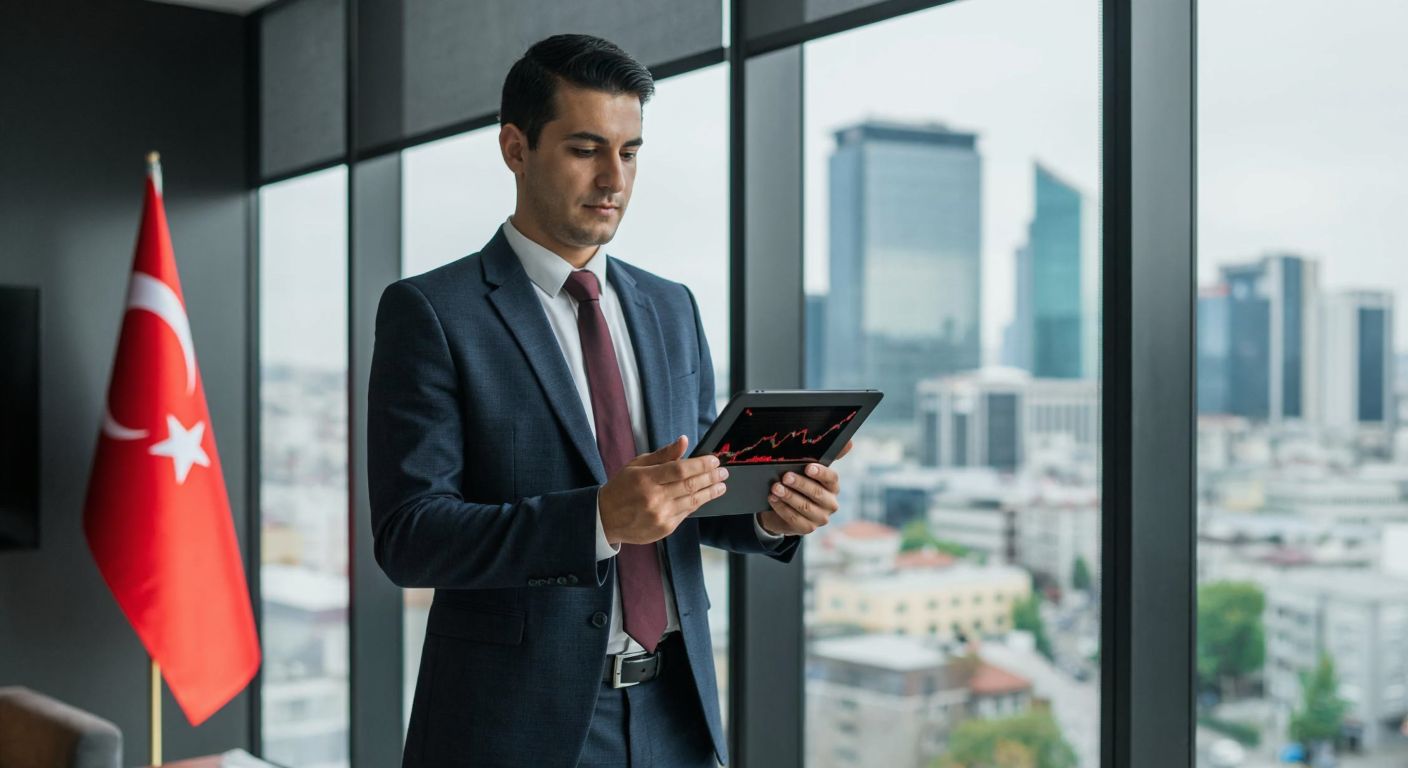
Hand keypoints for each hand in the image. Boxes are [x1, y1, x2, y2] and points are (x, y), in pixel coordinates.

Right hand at [599, 435, 728, 544]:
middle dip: (711, 477)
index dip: (701, 465)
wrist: (605, 518)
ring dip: (710, 492)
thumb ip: (663, 454)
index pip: (680, 469)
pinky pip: (686, 513)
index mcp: (645, 478)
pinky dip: (697, 504)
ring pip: (692, 501)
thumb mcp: (637, 465)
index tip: (714, 460)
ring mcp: (660, 515)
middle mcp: (653, 498)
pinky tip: (705, 496)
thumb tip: (684, 441)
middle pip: (690, 485)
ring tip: (721, 485)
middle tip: (723, 472)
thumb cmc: (622, 487)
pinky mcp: (664, 528)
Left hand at [756, 441, 849, 535]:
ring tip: (775, 488)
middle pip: (817, 493)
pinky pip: (795, 519)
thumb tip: (849, 442)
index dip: (820, 473)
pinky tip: (773, 499)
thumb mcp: (808, 471)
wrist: (785, 509)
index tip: (808, 467)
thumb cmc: (800, 484)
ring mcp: (820, 518)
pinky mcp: (808, 528)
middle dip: (800, 484)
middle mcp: (830, 503)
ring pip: (805, 507)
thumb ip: (825, 456)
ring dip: (789, 496)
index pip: (831, 478)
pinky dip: (782, 508)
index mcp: (833, 487)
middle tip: (785, 477)